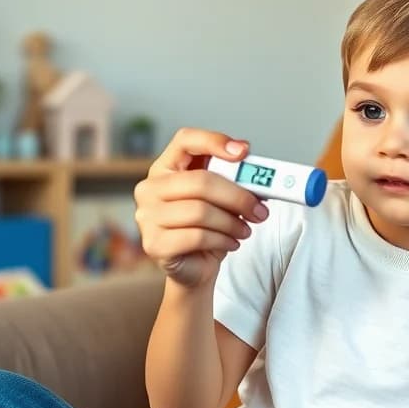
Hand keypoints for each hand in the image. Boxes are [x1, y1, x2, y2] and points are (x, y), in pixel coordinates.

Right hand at [134, 128, 268, 288]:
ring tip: (245, 230)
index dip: (214, 141)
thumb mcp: (223, 200)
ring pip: (200, 211)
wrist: (196, 267)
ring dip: (232, 223)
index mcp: (165, 168)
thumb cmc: (209, 228)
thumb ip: (236, 181)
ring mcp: (147, 216)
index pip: (185, 140)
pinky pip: (197, 237)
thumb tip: (261, 175)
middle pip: (200, 181)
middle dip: (238, 197)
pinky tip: (231, 243)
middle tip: (260, 210)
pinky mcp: (154, 244)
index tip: (243, 152)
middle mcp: (150, 188)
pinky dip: (223, 240)